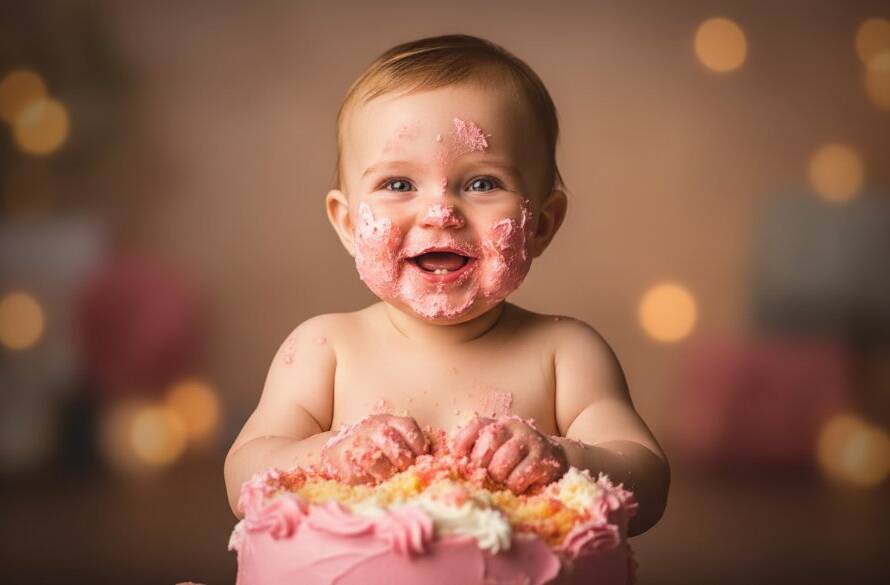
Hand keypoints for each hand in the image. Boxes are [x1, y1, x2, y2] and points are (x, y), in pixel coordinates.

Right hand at [320, 414, 429, 484]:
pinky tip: (368, 479)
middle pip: (395, 447)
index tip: (419, 458)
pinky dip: (367, 482)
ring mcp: (355, 442)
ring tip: (385, 477)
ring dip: (385, 475)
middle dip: (403, 464)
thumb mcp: (392, 438)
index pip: (409, 428)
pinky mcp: (340, 459)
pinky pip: (360, 476)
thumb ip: (411, 447)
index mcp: (388, 421)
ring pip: (378, 463)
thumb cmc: (372, 446)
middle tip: (402, 471)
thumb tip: (434, 463)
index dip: (419, 447)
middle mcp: (372, 427)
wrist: (335, 448)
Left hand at [451, 415, 567, 493]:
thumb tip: (450, 467)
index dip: (463, 442)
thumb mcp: (496, 453)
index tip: (459, 458)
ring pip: (504, 460)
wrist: (555, 461)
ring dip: (500, 476)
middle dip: (483, 464)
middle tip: (487, 474)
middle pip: (489, 441)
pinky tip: (519, 484)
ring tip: (504, 480)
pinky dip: (515, 485)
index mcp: (497, 425)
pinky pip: (520, 475)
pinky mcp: (544, 457)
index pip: (476, 426)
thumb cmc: (517, 461)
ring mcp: (530, 440)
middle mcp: (513, 428)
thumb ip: (476, 455)